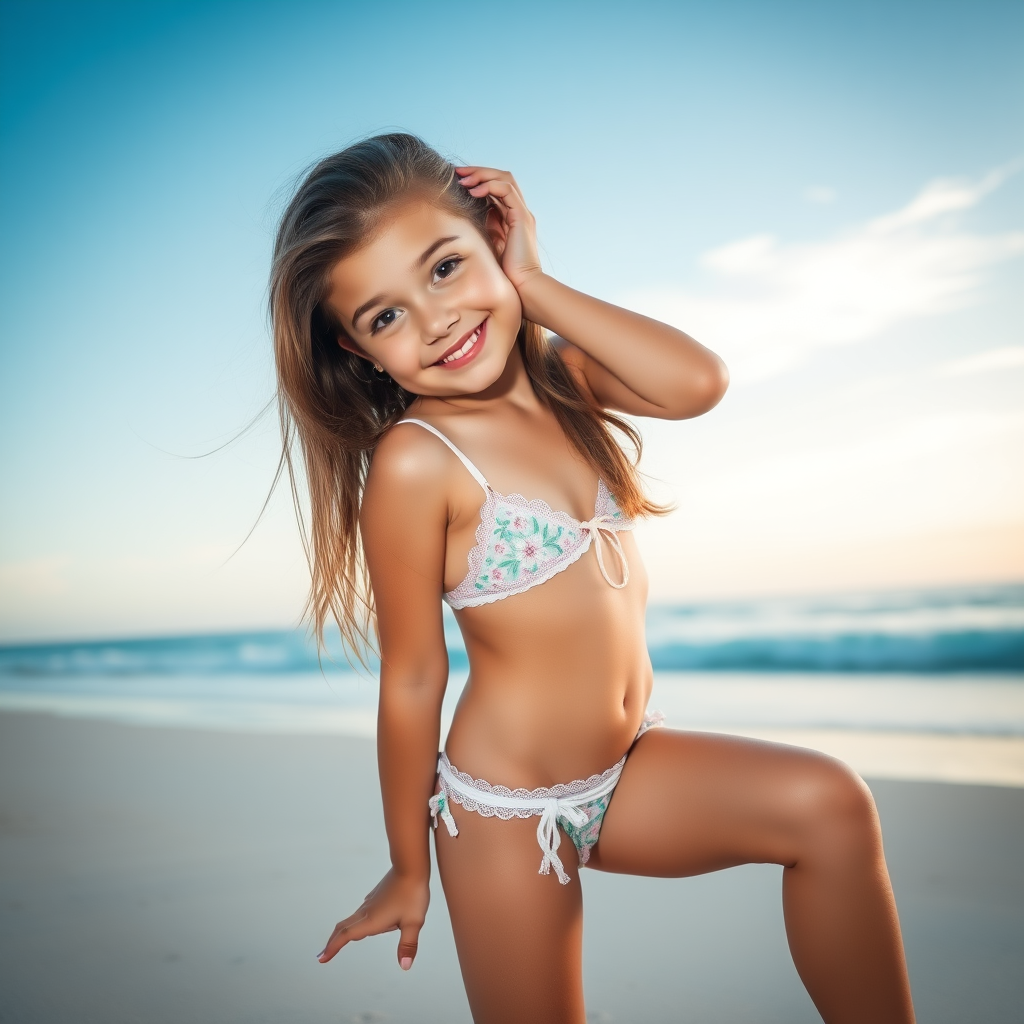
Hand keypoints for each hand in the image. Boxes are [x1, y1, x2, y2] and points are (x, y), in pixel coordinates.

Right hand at [316, 867, 429, 970]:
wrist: (411, 866)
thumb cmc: (412, 893)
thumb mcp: (413, 922)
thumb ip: (408, 944)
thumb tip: (404, 966)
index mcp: (372, 920)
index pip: (346, 935)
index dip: (333, 947)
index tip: (321, 958)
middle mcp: (367, 911)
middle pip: (343, 927)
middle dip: (332, 941)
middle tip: (322, 954)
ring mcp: (371, 902)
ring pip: (352, 919)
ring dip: (342, 932)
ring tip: (338, 941)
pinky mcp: (376, 896)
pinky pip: (361, 912)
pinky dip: (354, 922)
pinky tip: (361, 922)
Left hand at [456, 165, 542, 292]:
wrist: (522, 286)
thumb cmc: (505, 272)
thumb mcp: (488, 244)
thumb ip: (484, 228)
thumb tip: (467, 214)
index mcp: (511, 217)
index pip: (496, 188)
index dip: (478, 180)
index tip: (458, 180)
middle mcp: (518, 211)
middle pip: (501, 178)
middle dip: (478, 172)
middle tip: (458, 172)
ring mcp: (521, 213)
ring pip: (504, 179)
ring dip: (482, 175)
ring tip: (464, 178)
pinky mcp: (521, 217)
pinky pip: (507, 191)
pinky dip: (490, 186)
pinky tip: (474, 191)